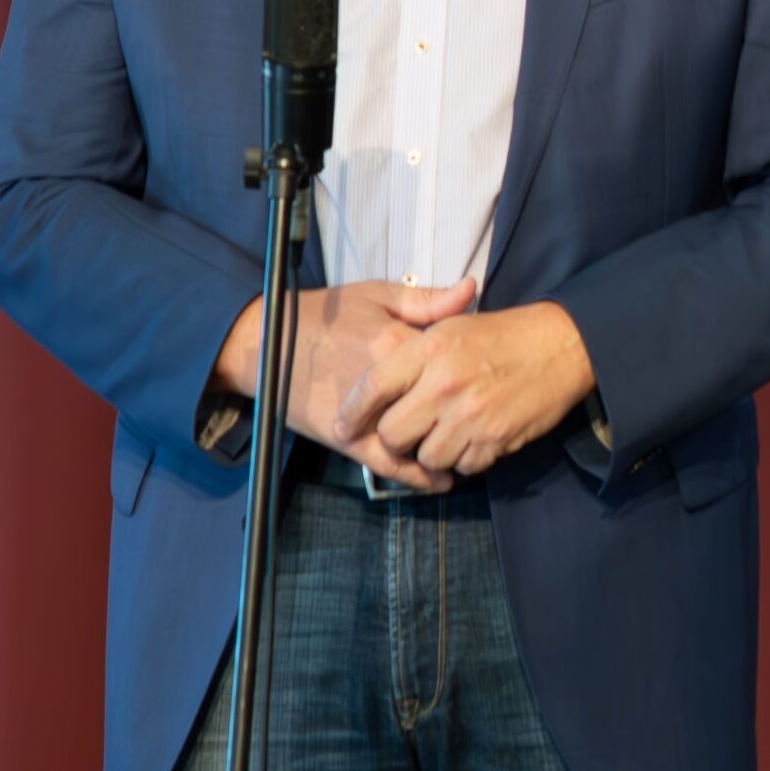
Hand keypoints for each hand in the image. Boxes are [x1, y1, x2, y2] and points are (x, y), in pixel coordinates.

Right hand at [214, 277, 476, 491]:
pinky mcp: (346, 439)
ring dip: (448, 452)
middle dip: (469, 417)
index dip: (479, 373)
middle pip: (442, 409)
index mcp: (398, 345)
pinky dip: (417, 476)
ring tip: (474, 454)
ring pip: (419, 443)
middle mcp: (388, 387)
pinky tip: (440, 480)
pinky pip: (388, 464)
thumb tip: (470, 290)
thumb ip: (427, 300)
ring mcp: (367, 417)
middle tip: (495, 421)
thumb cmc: (326, 314)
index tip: (501, 378)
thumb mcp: (377, 296)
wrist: (268, 343)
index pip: (454, 365)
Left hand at [334, 300, 595, 476]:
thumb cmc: (502, 335)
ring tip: (446, 430)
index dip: (352, 412)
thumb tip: (373, 380)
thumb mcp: (452, 324)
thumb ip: (410, 350)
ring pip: (426, 457)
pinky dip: (464, 458)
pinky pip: (462, 467)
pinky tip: (473, 436)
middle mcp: (445, 384)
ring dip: (432, 450)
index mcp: (430, 349)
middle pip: (392, 434)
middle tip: (408, 428)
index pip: (373, 387)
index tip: (343, 427)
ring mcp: (470, 416)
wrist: (561, 345)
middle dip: (395, 437)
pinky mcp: (494, 440)